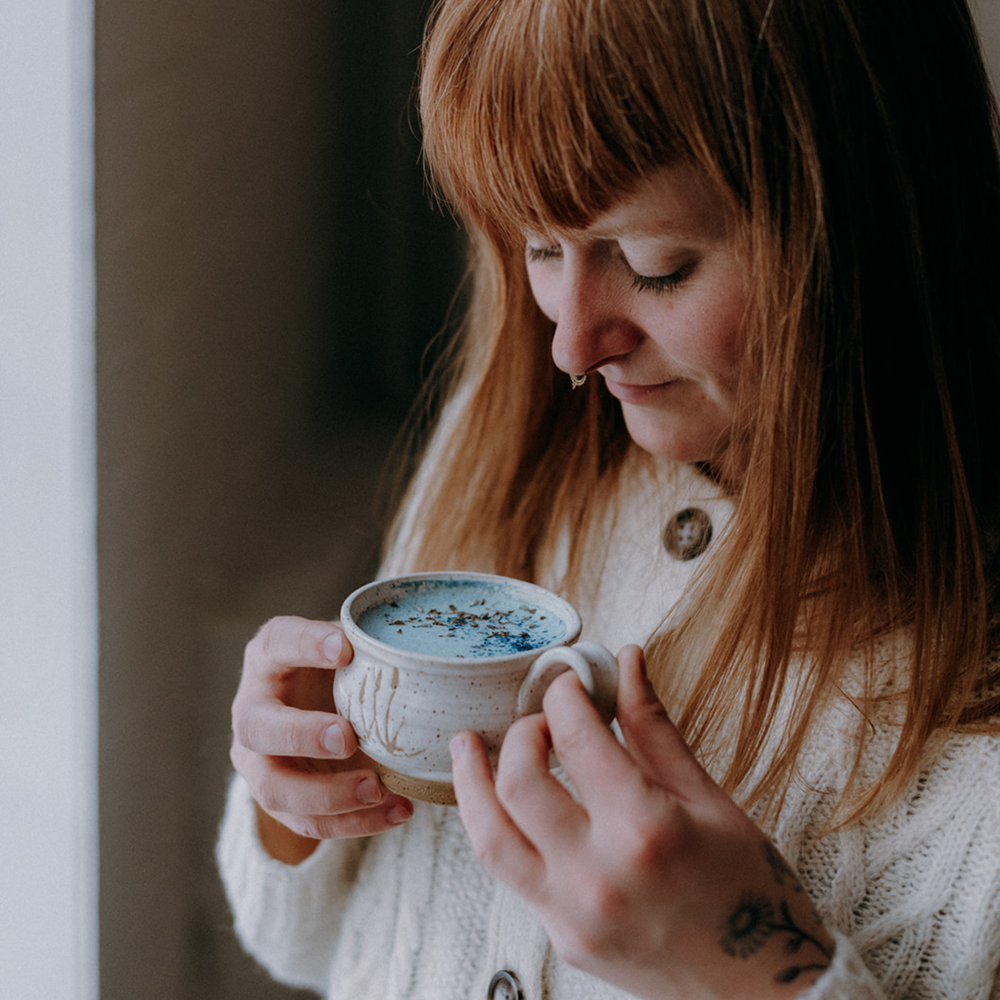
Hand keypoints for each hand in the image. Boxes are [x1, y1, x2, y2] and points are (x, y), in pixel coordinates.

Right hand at [230, 615, 412, 861]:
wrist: (320, 709)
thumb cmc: (341, 671)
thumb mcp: (352, 650)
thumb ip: (372, 647)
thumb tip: (423, 651)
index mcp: (269, 658)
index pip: (277, 642)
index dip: (306, 644)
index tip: (344, 648)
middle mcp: (252, 709)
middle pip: (258, 727)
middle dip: (301, 735)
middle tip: (347, 738)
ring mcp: (258, 761)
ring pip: (276, 789)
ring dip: (329, 794)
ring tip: (378, 789)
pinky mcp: (280, 801)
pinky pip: (310, 822)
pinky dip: (356, 822)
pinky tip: (398, 809)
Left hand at [450, 645, 833, 999]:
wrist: (760, 990)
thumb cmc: (749, 889)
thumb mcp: (710, 798)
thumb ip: (655, 728)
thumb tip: (626, 662)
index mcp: (645, 829)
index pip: (576, 739)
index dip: (565, 697)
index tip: (570, 683)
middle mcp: (599, 876)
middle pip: (518, 783)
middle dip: (520, 734)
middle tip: (540, 721)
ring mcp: (573, 916)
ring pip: (489, 838)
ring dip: (472, 784)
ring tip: (467, 748)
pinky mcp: (563, 940)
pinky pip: (515, 875)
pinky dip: (507, 830)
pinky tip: (513, 806)